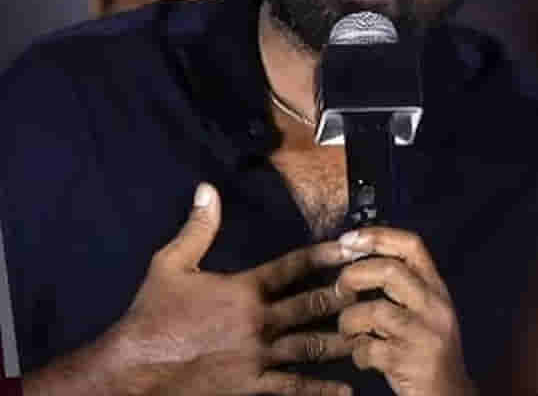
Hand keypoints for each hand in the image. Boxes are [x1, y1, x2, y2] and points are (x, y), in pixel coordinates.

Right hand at [25, 183, 360, 395]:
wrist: (134, 370)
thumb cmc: (151, 315)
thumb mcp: (170, 265)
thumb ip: (197, 228)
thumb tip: (207, 189)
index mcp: (243, 289)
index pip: (293, 266)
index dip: (326, 255)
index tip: (354, 246)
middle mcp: (257, 320)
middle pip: (312, 304)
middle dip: (346, 295)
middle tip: (376, 288)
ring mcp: (257, 355)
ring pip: (312, 345)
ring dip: (344, 338)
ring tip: (373, 332)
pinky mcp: (252, 384)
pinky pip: (293, 386)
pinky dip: (322, 388)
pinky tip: (349, 387)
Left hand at [335, 228, 474, 395]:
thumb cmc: (430, 353)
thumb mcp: (428, 313)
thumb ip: (406, 288)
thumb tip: (362, 260)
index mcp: (438, 290)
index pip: (412, 246)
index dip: (377, 236)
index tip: (349, 239)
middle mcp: (435, 306)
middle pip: (389, 271)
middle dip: (353, 276)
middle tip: (340, 289)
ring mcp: (423, 333)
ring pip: (372, 310)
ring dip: (348, 322)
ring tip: (349, 332)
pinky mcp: (408, 361)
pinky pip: (366, 348)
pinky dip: (356, 353)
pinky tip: (363, 358)